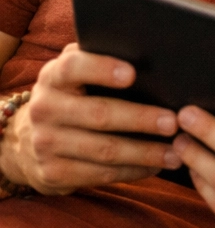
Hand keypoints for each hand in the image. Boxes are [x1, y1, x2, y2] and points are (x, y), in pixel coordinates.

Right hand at [0, 43, 180, 193]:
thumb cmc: (72, 96)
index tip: (133, 73)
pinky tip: (155, 167)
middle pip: (100, 114)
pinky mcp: (52, 173)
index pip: (73, 66)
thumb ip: (100, 58)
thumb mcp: (76, 74)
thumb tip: (150, 52)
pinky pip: (100, 174)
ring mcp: (45, 143)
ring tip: (176, 153)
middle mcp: (45, 108)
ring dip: (145, 153)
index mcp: (53, 77)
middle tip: (174, 122)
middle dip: (141, 119)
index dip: (102, 68)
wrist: (25, 139)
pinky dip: (132, 172)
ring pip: (104, 150)